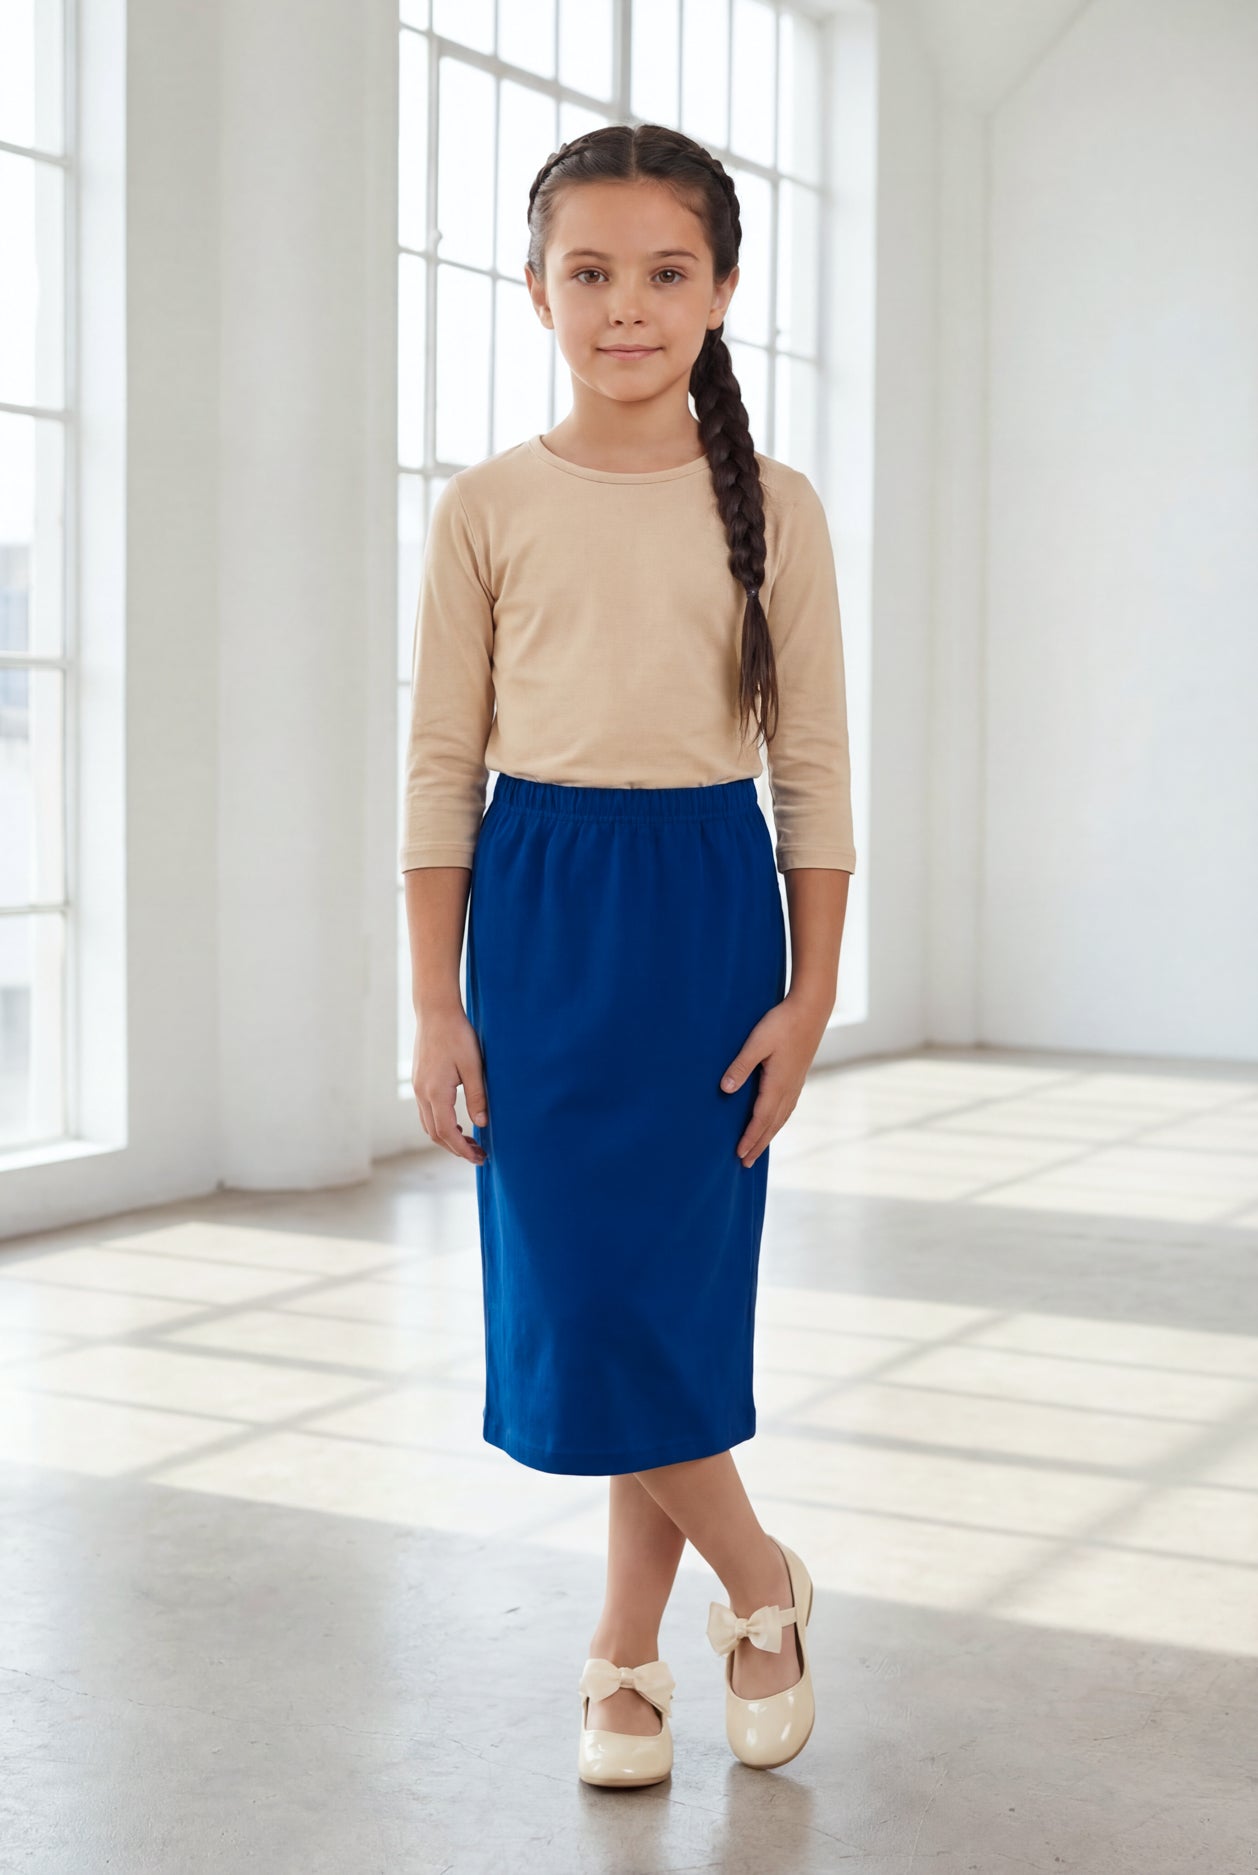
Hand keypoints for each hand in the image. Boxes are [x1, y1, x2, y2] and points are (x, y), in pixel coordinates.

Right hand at [412, 1001, 488, 1164]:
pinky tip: (457, 1123)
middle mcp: (422, 1094)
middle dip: (456, 1149)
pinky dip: (440, 1124)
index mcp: (436, 1092)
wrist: (436, 1012)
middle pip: (435, 1134)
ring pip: (428, 1125)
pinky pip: (426, 1113)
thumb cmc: (457, 1035)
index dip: (462, 1150)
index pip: (447, 1133)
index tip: (479, 1158)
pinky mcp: (419, 1082)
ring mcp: (418, 1088)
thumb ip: (477, 1097)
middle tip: (479, 1154)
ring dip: (447, 1138)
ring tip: (469, 1142)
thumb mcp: (474, 1066)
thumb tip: (482, 1124)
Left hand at [719, 992, 831, 1166]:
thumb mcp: (757, 1042)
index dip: (750, 1138)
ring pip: (781, 1118)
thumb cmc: (782, 1023)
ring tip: (758, 1148)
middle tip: (746, 1164)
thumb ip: (741, 1066)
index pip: (761, 1119)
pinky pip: (787, 1108)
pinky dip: (778, 1121)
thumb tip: (726, 1089)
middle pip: (772, 1125)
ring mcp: (796, 1084)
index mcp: (778, 1084)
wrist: (812, 1009)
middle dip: (758, 1145)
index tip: (739, 1155)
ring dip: (768, 1135)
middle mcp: (789, 1089)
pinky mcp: (798, 1076)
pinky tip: (775, 1120)